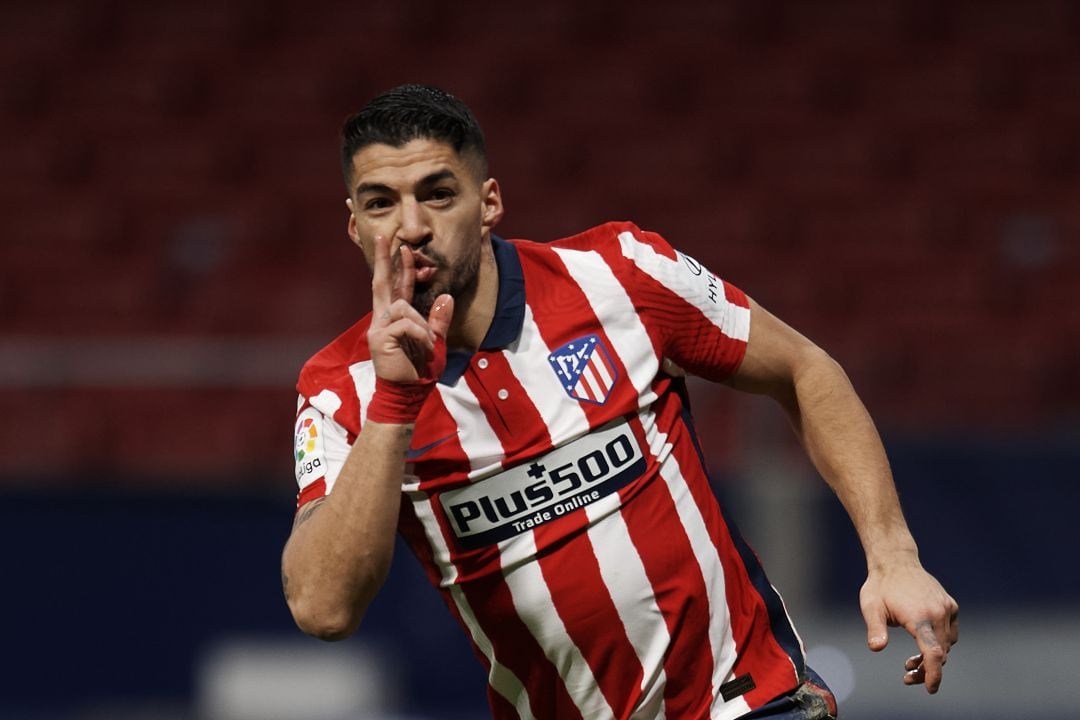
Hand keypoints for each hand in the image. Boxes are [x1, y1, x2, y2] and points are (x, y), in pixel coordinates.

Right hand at [368, 235, 452, 382]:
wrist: (407, 395)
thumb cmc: (419, 371)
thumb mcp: (435, 343)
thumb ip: (438, 321)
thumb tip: (446, 297)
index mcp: (394, 319)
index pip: (394, 287)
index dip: (397, 267)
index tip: (398, 247)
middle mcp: (382, 319)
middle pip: (381, 283)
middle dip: (381, 259)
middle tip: (383, 237)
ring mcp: (378, 328)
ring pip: (403, 307)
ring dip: (421, 324)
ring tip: (428, 344)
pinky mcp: (379, 338)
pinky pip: (405, 324)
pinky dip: (420, 335)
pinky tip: (424, 348)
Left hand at [860, 561, 958, 693]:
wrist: (895, 561)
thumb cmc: (880, 586)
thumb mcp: (871, 607)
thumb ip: (875, 629)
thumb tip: (876, 648)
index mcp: (920, 617)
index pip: (933, 653)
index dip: (933, 674)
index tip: (929, 689)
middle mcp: (938, 613)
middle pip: (940, 653)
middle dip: (926, 669)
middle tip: (907, 675)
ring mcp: (946, 608)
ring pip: (947, 644)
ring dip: (933, 657)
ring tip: (911, 660)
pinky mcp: (950, 605)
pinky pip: (951, 632)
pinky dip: (941, 642)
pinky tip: (924, 642)